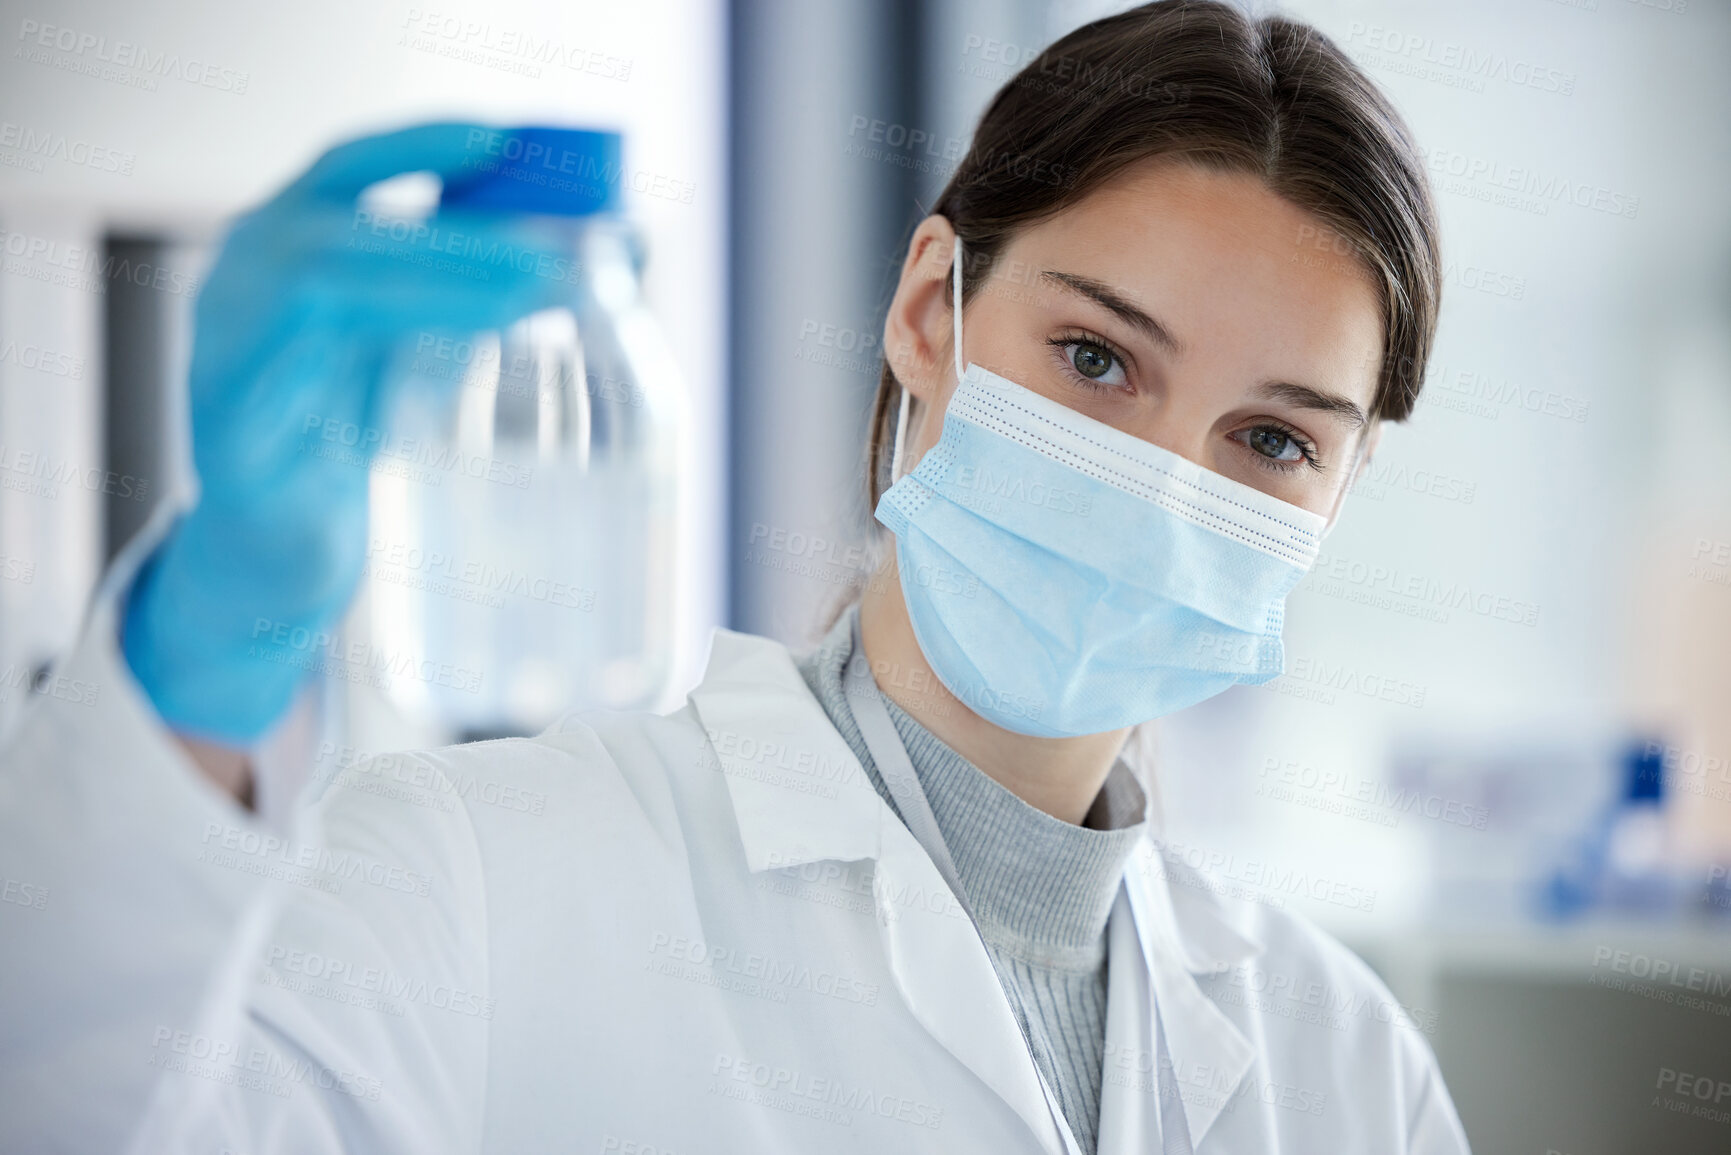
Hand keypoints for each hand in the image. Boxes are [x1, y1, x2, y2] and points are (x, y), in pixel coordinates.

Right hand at [122, 122, 571, 745]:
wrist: (278, 553)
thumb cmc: (352, 440)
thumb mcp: (416, 351)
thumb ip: (477, 299)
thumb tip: (612, 254)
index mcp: (287, 247)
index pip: (346, 167)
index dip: (420, 144)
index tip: (505, 139)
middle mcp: (243, 280)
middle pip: (346, 224)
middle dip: (459, 235)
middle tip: (557, 253)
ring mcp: (225, 345)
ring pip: (325, 286)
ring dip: (435, 286)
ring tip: (528, 298)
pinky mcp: (229, 421)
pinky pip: (300, 371)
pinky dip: (375, 360)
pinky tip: (449, 365)